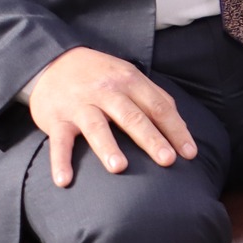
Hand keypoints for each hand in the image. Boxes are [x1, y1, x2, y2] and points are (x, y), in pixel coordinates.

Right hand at [27, 47, 196, 188]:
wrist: (53, 62)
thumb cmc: (100, 75)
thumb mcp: (129, 75)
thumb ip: (153, 97)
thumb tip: (180, 126)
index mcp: (130, 81)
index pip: (159, 106)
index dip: (176, 129)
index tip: (190, 153)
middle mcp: (107, 92)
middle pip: (133, 117)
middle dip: (151, 139)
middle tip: (167, 160)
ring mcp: (80, 105)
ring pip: (97, 127)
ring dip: (108, 148)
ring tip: (120, 168)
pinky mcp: (56, 119)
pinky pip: (58, 142)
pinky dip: (60, 161)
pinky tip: (64, 180)